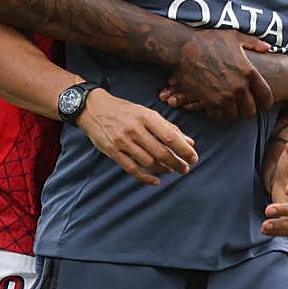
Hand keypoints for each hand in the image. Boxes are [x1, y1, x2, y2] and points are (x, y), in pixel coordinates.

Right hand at [78, 89, 196, 184]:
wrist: (93, 108)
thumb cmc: (125, 111)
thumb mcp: (147, 113)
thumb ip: (169, 128)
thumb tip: (189, 142)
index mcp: (146, 117)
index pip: (170, 137)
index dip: (184, 150)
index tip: (194, 158)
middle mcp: (135, 129)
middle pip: (161, 151)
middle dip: (176, 163)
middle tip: (185, 169)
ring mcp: (122, 141)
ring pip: (148, 161)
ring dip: (163, 169)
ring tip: (172, 170)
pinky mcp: (112, 151)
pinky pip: (132, 168)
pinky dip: (146, 177)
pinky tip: (156, 180)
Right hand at [161, 29, 273, 118]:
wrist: (182, 47)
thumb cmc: (208, 39)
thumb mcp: (235, 36)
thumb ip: (254, 43)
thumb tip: (268, 48)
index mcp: (249, 72)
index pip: (265, 96)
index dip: (267, 102)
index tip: (264, 103)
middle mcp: (238, 87)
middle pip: (251, 111)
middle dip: (250, 110)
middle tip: (246, 107)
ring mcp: (223, 96)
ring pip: (234, 116)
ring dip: (234, 113)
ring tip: (232, 108)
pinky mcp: (208, 101)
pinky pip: (218, 115)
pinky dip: (218, 113)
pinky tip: (217, 107)